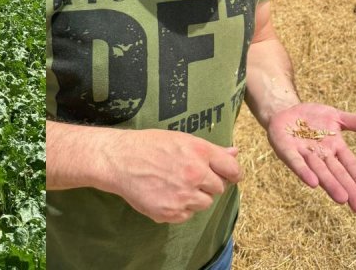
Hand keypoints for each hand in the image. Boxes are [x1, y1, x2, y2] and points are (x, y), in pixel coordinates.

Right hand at [105, 129, 240, 223]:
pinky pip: (187, 215)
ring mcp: (183, 195)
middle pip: (219, 188)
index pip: (233, 170)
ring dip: (194, 197)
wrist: (119, 160)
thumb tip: (235, 152)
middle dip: (207, 183)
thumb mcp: (182, 140)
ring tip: (174, 184)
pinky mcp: (171, 212)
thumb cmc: (150, 145)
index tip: (226, 175)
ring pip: (204, 203)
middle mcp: (195, 174)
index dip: (231, 173)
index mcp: (199, 152)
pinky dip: (179, 208)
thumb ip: (211, 150)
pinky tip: (164, 193)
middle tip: (188, 175)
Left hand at [266, 102, 355, 212]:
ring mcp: (303, 153)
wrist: (284, 112)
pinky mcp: (286, 149)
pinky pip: (296, 162)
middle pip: (337, 173)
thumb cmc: (312, 118)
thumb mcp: (337, 117)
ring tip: (342, 199)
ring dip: (330, 184)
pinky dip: (304, 172)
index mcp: (335, 148)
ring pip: (319, 171)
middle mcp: (321, 155)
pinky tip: (313, 183)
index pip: (351, 166)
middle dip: (348, 189)